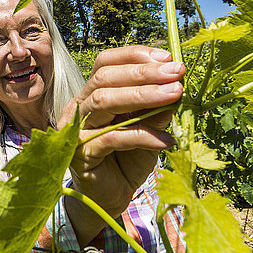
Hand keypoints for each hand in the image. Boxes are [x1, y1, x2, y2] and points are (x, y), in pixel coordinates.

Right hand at [58, 46, 184, 245]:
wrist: (112, 196)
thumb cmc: (128, 158)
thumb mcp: (148, 127)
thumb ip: (157, 108)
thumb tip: (176, 86)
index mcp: (91, 93)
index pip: (105, 63)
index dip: (134, 55)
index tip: (167, 58)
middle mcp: (78, 106)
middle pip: (104, 78)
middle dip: (143, 73)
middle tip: (177, 73)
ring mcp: (76, 130)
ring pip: (104, 102)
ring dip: (143, 96)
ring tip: (175, 95)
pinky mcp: (80, 154)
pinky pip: (111, 138)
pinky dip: (142, 136)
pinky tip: (166, 140)